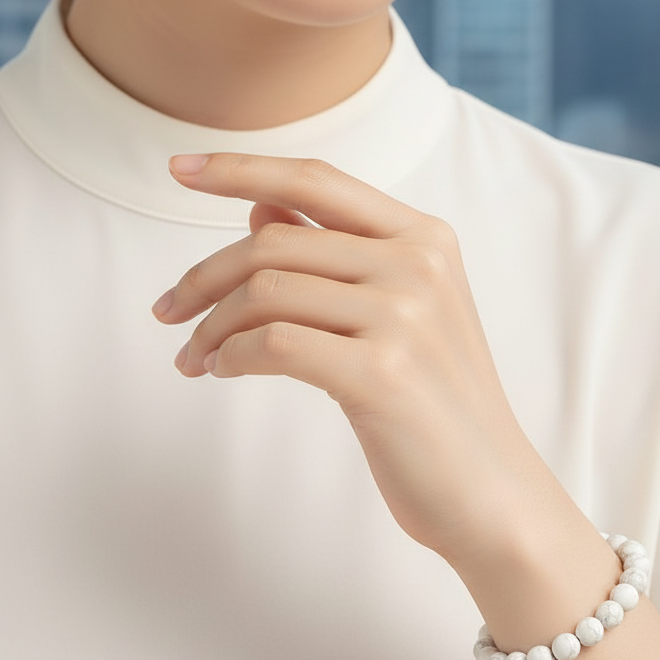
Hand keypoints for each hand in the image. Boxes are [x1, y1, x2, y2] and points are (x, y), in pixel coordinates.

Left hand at [152, 153, 561, 568]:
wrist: (491, 491)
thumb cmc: (438, 407)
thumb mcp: (401, 315)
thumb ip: (336, 255)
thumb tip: (262, 209)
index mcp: (427, 239)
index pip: (317, 180)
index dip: (241, 168)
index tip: (179, 168)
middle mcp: (419, 265)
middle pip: (275, 242)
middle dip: (204, 277)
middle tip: (168, 312)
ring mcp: (404, 316)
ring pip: (265, 292)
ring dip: (211, 326)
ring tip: (195, 357)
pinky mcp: (382, 373)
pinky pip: (273, 344)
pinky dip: (230, 356)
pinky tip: (223, 371)